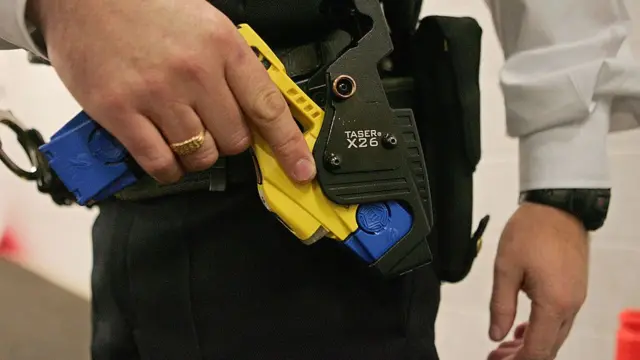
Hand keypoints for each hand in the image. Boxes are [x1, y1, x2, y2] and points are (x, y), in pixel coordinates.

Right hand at [29, 0, 315, 183]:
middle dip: (230, 140)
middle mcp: (195, 72)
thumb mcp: (206, 24)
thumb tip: (258, 110)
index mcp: (222, 46)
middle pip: (235, 139)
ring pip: (201, 155)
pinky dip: (169, 168)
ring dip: (198, 154)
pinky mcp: (120, 112)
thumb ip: (233, 66)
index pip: (268, 107)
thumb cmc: (147, 7)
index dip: (289, 145)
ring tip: (184, 133)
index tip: (301, 169)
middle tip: (213, 125)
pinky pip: (160, 163)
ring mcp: (157, 94)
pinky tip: (166, 154)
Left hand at [489, 202, 589, 359]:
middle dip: (522, 356)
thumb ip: (501, 305)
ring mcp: (576, 298)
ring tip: (503, 345)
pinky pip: (559, 320)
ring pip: (554, 335)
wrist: (558, 206)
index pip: (538, 350)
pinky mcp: (574, 289)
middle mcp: (570, 306)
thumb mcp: (505, 269)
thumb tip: (496, 334)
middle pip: (549, 347)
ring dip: (531, 344)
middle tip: (496, 356)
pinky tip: (522, 329)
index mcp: (554, 304)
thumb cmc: (531, 231)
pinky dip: (541, 329)